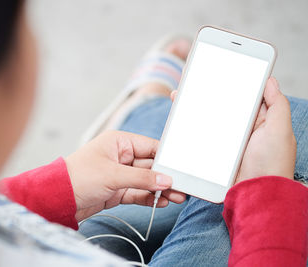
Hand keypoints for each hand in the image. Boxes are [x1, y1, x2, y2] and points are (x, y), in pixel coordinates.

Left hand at [65, 131, 185, 220]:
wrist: (57, 198)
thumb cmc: (79, 177)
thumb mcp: (113, 175)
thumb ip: (142, 178)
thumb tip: (166, 180)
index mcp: (119, 142)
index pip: (149, 147)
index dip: (166, 158)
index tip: (181, 169)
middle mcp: (120, 156)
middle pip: (150, 166)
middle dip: (166, 177)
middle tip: (183, 187)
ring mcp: (119, 174)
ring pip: (145, 181)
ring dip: (160, 189)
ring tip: (177, 197)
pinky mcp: (116, 190)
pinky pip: (137, 192)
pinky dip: (149, 198)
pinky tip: (162, 202)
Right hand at [171, 77, 295, 183]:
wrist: (255, 195)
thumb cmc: (272, 164)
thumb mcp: (281, 131)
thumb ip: (278, 104)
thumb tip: (270, 79)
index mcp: (260, 120)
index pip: (245, 94)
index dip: (234, 80)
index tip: (221, 65)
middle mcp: (242, 128)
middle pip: (222, 104)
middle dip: (207, 89)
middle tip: (193, 76)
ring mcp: (225, 140)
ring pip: (207, 117)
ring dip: (193, 105)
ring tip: (180, 94)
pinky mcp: (213, 152)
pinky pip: (199, 135)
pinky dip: (188, 126)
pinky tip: (179, 117)